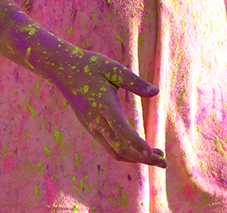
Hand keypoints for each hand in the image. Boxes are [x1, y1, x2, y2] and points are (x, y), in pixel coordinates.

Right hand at [33, 39, 166, 166]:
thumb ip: (134, 82)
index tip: (152, 153)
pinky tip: (139, 151)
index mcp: (103, 105)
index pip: (121, 130)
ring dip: (136, 158)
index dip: (137, 144)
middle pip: (121, 148)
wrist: (62, 70)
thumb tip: (156, 92)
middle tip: (164, 162)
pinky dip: (126, 153)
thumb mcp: (112, 68)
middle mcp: (96, 120)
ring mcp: (92, 126)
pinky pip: (109, 147)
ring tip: (156, 157)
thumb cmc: (89, 65)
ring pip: (115, 151)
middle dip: (144, 158)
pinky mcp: (91, 128)